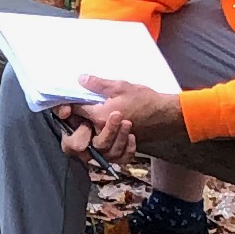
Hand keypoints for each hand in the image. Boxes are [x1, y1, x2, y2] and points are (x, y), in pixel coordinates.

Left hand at [56, 77, 183, 161]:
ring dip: (91, 135)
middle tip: (74, 115)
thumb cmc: (146, 99)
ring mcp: (114, 141)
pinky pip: (113, 154)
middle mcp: (104, 132)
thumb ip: (98, 84)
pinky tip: (109, 138)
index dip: (69, 106)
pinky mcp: (123, 146)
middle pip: (81, 134)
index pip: (76, 112)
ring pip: (95, 146)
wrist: (167, 114)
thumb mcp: (121, 86)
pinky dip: (111, 149)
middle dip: (76, 124)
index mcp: (100, 116)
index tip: (67, 101)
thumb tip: (81, 79)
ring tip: (90, 126)